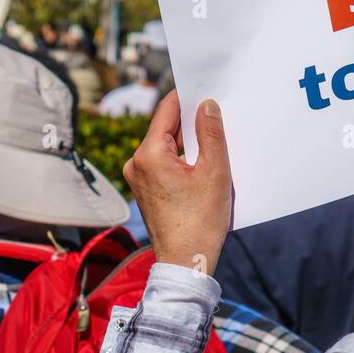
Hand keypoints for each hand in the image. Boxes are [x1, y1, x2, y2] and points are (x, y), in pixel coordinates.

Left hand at [124, 91, 232, 274]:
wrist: (186, 261)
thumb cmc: (200, 220)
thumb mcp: (214, 171)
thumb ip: (210, 133)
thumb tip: (206, 105)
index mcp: (149, 154)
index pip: (167, 110)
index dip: (187, 98)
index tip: (207, 90)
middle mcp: (136, 162)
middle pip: (166, 129)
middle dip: (191, 125)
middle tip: (218, 122)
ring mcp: (137, 177)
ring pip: (166, 147)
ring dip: (189, 145)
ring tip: (214, 151)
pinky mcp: (144, 190)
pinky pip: (163, 163)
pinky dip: (182, 161)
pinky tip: (202, 170)